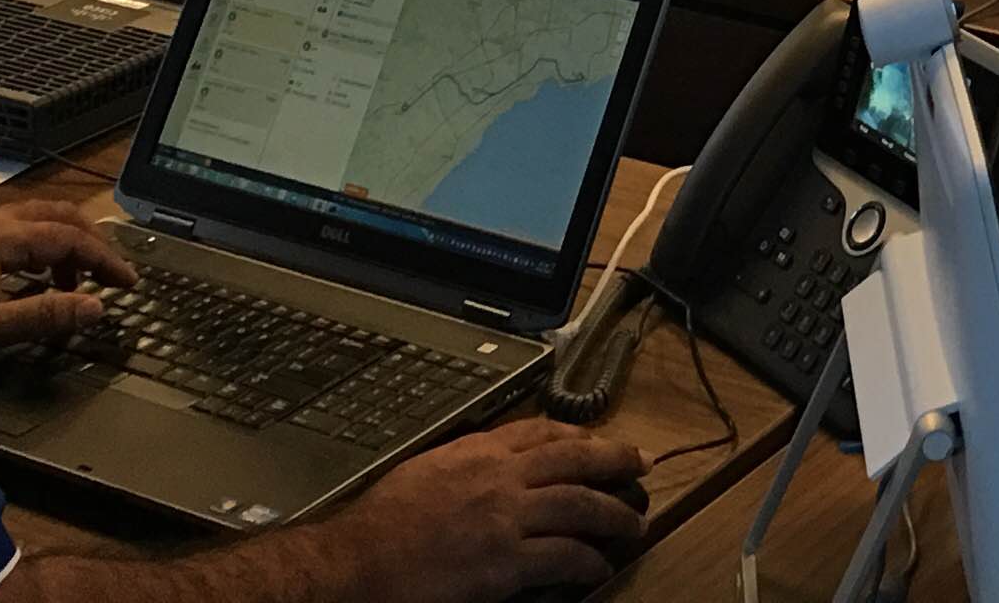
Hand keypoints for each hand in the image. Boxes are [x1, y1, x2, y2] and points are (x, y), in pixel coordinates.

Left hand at [0, 204, 134, 360]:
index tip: (129, 282)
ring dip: (66, 244)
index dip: (105, 260)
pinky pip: (18, 228)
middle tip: (111, 273)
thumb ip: (46, 316)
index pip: (71, 239)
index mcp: (3, 238)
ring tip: (74, 283)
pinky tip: (34, 279)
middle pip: (59, 215)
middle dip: (91, 242)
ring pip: (38, 218)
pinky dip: (42, 247)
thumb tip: (97, 308)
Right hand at [320, 420, 650, 598]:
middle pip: (574, 459)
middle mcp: (498, 477)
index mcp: (477, 452)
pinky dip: (587, 560)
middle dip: (614, 460)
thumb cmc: (379, 525)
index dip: (579, 435)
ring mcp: (505, 518)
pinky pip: (562, 556)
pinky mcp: (505, 562)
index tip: (599, 440)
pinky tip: (599, 567)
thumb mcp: (425, 472)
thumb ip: (464, 465)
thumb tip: (489, 469)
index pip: (541, 432)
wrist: (356, 563)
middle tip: (642, 465)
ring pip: (580, 506)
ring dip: (614, 515)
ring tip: (634, 524)